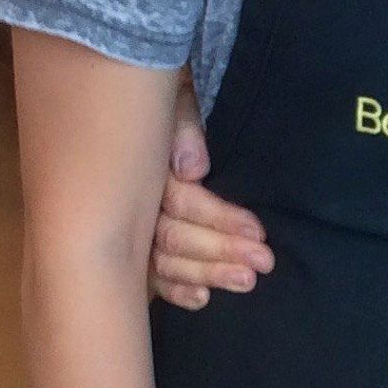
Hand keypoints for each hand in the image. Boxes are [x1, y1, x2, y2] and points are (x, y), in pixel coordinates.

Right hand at [150, 71, 274, 309]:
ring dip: (205, 273)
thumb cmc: (157, 90)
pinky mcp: (133, 242)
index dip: (218, 218)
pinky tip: (201, 300)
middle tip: (262, 263)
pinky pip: (149, 276)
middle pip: (170, 238)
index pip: (178, 202)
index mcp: (139, 165)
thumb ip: (183, 126)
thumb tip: (194, 170)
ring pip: (162, 261)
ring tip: (246, 282)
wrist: (125, 87)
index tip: (256, 230)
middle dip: (219, 251)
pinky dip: (175, 289)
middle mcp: (128, 200)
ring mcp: (128, 224)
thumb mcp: (171, 92)